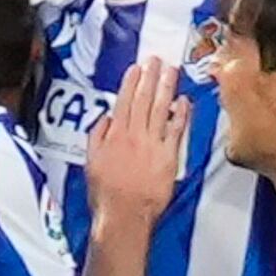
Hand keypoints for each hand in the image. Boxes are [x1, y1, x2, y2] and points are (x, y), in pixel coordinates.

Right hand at [86, 57, 187, 239]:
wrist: (124, 215)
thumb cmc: (106, 194)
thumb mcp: (91, 162)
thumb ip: (97, 137)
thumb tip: (105, 119)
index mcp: (115, 136)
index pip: (124, 101)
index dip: (131, 82)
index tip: (136, 68)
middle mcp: (135, 136)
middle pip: (144, 100)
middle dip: (151, 77)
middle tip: (157, 60)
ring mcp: (153, 145)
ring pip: (161, 110)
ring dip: (167, 88)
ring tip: (171, 72)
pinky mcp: (169, 157)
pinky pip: (176, 130)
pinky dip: (180, 115)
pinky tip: (184, 102)